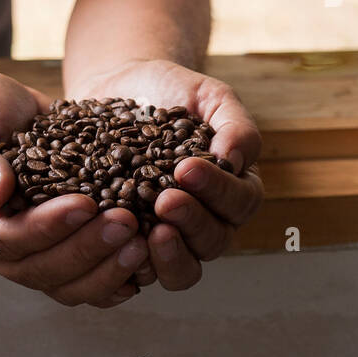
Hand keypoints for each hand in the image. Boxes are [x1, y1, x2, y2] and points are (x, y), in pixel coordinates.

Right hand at [0, 69, 153, 307]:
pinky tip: (143, 262)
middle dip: (85, 249)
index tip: (84, 204)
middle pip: (38, 269)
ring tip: (141, 243)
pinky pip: (84, 279)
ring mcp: (25, 254)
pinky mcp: (55, 249)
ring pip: (65, 284)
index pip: (2, 238)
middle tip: (126, 223)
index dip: (44, 227)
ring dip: (105, 269)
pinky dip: (113, 277)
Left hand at [70, 58, 263, 294]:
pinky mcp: (132, 242)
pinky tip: (117, 242)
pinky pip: (138, 269)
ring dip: (170, 256)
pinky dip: (131, 263)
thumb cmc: (172, 91)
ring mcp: (169, 234)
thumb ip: (233, 124)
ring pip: (183, 269)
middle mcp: (206, 218)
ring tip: (149, 231)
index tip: (187, 168)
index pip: (240, 202)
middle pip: (213, 241)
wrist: (120, 87)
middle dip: (192, 222)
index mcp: (233, 187)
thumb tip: (235, 161)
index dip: (217, 190)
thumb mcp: (209, 95)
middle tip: (166, 200)